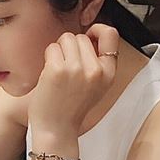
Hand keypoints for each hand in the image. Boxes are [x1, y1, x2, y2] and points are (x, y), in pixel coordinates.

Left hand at [28, 24, 119, 138]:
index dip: (97, 30)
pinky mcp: (57, 69)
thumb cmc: (71, 109)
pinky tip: (49, 73)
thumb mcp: (96, 86)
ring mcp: (76, 68)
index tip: (87, 37)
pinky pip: (52, 48)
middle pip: (80, 37)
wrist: (56, 130)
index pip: (111, 34)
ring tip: (58, 70)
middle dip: (70, 47)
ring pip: (66, 39)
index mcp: (108, 73)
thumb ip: (97, 63)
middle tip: (66, 66)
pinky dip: (48, 57)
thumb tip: (89, 37)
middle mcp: (95, 69)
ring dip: (58, 51)